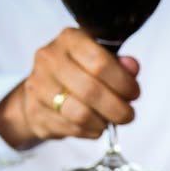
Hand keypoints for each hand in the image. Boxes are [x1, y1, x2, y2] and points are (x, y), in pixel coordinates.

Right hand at [0, 27, 139, 148]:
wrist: (41, 89)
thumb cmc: (78, 72)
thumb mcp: (101, 59)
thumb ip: (119, 64)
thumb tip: (132, 67)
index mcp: (70, 39)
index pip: (100, 62)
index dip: (124, 83)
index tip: (134, 94)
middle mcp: (49, 59)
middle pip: (91, 91)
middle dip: (117, 109)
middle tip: (127, 115)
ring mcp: (38, 85)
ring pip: (80, 114)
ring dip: (103, 123)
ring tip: (109, 121)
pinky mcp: (35, 111)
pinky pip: (71, 128)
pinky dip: (90, 131)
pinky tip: (93, 125)